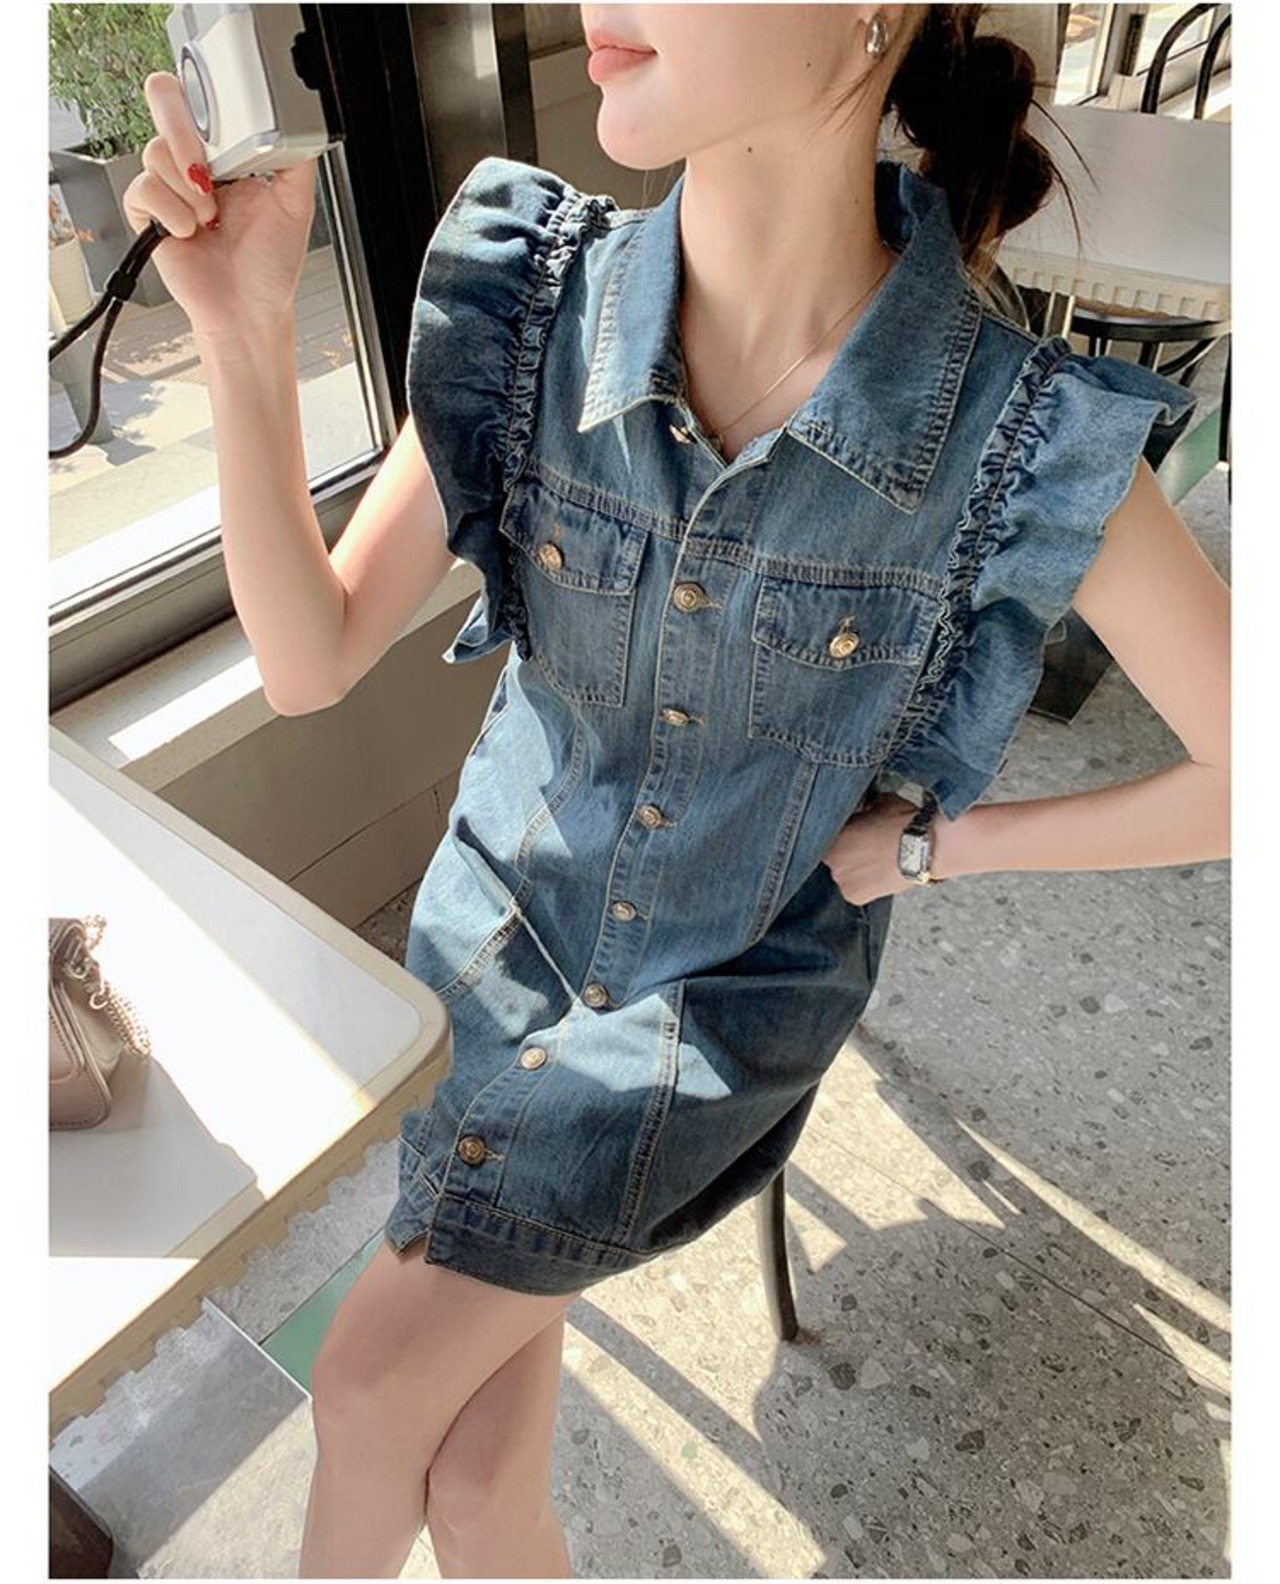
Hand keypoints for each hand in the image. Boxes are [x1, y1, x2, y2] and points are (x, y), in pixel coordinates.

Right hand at [120, 72, 316, 338]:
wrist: (249, 312)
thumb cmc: (270, 269)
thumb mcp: (296, 206)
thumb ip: (295, 159)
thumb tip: (296, 125)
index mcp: (227, 153)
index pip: (203, 97)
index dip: (207, 104)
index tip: (228, 139)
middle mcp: (194, 163)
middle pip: (165, 100)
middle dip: (184, 135)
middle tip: (208, 175)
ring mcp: (169, 185)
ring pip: (154, 151)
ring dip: (189, 191)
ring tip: (211, 221)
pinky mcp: (147, 213)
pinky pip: (142, 189)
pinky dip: (171, 213)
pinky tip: (190, 233)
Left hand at [819, 792, 926, 905]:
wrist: (925, 848)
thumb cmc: (904, 823)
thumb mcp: (879, 803)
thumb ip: (864, 808)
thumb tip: (864, 808)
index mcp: (833, 831)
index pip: (828, 834)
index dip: (844, 835)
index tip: (856, 834)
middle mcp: (831, 857)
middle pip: (835, 856)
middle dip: (848, 852)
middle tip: (869, 849)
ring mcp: (840, 878)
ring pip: (844, 873)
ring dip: (855, 869)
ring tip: (877, 862)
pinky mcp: (853, 896)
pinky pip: (854, 889)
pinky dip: (865, 885)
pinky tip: (879, 875)